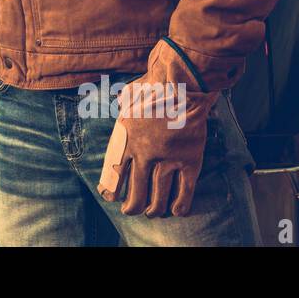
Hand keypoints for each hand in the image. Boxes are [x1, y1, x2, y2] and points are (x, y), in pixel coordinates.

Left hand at [96, 41, 220, 216]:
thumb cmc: (152, 85)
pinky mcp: (189, 160)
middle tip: (130, 210)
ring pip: (159, 194)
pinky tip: (177, 211)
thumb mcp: (129, 96)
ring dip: (154, 208)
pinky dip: (181, 203)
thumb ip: (123, 105)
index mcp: (126, 140)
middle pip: (136, 191)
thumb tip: (119, 100)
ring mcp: (167, 159)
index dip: (111, 188)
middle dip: (132, 205)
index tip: (109, 197)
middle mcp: (144, 154)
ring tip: (152, 213)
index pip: (114, 172)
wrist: (180, 84)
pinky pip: (185, 189)